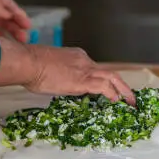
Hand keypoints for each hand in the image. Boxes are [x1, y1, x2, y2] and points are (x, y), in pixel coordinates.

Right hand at [0, 38, 135, 105]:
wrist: (28, 62)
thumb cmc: (30, 66)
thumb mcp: (48, 68)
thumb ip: (58, 75)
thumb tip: (57, 83)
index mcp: (75, 56)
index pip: (94, 69)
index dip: (102, 80)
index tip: (107, 89)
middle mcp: (84, 60)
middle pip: (108, 72)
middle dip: (121, 84)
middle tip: (128, 96)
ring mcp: (85, 69)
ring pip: (112, 77)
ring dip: (123, 90)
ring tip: (129, 101)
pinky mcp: (83, 80)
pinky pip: (104, 86)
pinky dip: (112, 93)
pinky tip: (115, 101)